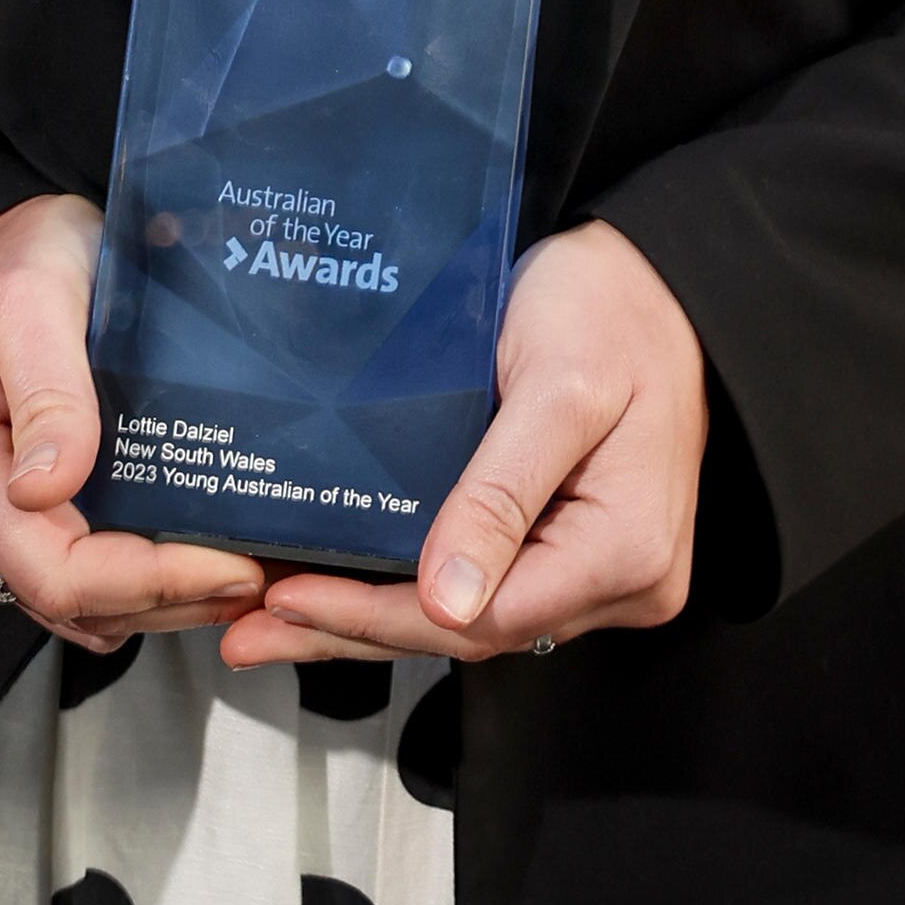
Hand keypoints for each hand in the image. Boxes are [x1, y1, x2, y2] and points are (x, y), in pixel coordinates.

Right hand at [0, 193, 266, 639]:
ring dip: (152, 600)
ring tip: (233, 569)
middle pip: (62, 601)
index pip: (53, 571)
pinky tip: (181, 557)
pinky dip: (124, 584)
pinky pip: (56, 578)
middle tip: (256, 573)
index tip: (233, 566)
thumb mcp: (33, 289)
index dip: (148, 585)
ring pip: (63, 604)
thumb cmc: (19, 251)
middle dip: (166, 598)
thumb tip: (45, 487)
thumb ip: (46, 386)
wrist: (3, 245)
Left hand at [217, 220, 707, 671]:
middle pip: (468, 629)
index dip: (377, 616)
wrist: (654, 274)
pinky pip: (482, 582)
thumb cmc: (611, 307)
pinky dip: (409, 587)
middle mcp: (621, 582)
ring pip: (468, 616)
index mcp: (626, 550)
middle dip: (352, 630)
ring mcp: (597, 571)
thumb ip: (504, 491)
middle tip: (249, 631)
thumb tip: (447, 599)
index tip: (290, 596)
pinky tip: (342, 589)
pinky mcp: (569, 547)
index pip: (484, 618)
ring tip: (270, 621)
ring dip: (368, 619)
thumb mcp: (557, 385)